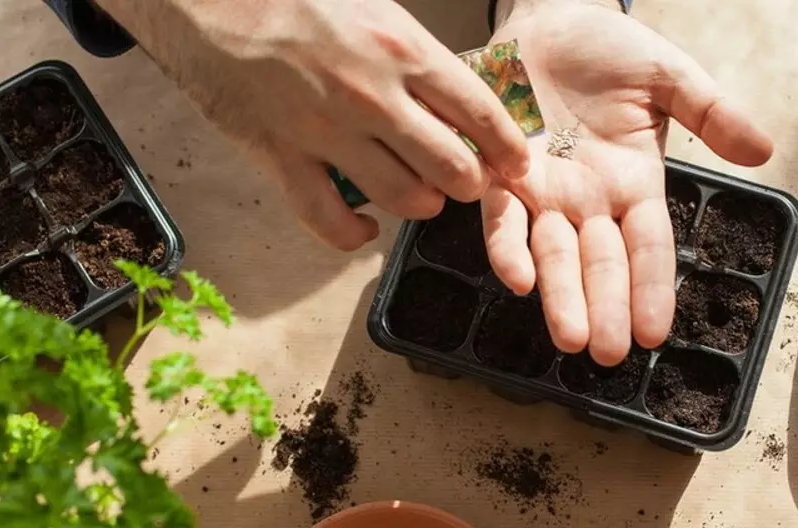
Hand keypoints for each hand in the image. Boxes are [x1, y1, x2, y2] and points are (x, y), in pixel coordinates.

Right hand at [96, 0, 530, 249]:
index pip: (480, 112)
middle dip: (468, 182)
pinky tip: (365, 227)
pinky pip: (330, 222)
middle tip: (464, 178)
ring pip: (404, 199)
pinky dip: (354, 234)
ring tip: (419, 193)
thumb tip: (454, 93)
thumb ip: (413, 54)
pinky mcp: (282, 159)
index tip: (515, 163)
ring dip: (421, 204)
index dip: (507, 148)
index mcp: (401, 49)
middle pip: (453, 168)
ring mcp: (326, 132)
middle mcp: (372, 96)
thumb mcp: (371, 6)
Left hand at [483, 0, 772, 365]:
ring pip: (553, 254)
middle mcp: (589, 200)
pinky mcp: (500, 173)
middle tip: (608, 354)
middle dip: (604, 308)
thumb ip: (712, 112)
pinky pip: (502, 217)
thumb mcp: (671, 77)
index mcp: (635, 184)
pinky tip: (517, 278)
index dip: (651, 289)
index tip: (655, 334)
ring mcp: (544, 191)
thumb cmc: (610, 48)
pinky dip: (507, 246)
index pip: (649, 248)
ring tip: (570, 337)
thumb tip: (764, 151)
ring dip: (560, 296)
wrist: (549, 15)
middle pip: (601, 263)